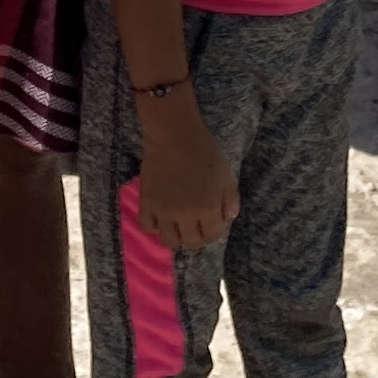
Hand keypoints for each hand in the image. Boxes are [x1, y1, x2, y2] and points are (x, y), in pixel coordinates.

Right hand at [133, 97, 240, 250]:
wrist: (174, 135)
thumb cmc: (205, 151)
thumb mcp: (226, 174)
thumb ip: (230, 199)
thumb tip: (228, 218)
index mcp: (208, 209)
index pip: (213, 236)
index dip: (215, 232)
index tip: (213, 224)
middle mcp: (186, 216)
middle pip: (191, 243)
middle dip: (197, 237)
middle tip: (197, 226)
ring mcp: (164, 212)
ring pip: (169, 241)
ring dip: (177, 237)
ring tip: (179, 226)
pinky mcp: (147, 204)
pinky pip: (148, 227)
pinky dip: (155, 226)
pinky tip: (161, 217)